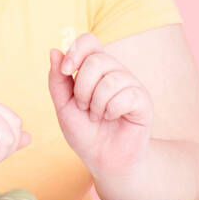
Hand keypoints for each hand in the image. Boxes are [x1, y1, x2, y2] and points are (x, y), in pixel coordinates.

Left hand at [48, 32, 152, 178]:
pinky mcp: (144, 101)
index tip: (66, 71)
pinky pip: (126, 95)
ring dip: (96, 103)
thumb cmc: (83, 131)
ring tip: (96, 116)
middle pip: (97, 60)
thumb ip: (57, 79)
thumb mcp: (62, 104)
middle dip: (82, 88)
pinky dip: (111, 110)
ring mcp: (132, 85)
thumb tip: (54, 51)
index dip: (75, 50)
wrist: (102, 159)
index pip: (89, 41)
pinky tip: (112, 118)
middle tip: (83, 106)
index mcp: (95, 69)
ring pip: (111, 78)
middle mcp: (115, 72)